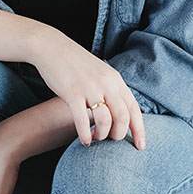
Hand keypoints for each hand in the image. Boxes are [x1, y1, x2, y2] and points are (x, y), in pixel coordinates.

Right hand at [32, 32, 146, 149]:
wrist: (52, 47)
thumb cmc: (75, 64)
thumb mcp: (100, 73)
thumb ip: (111, 90)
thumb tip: (121, 114)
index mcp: (115, 79)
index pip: (134, 108)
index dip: (139, 130)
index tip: (141, 146)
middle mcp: (106, 83)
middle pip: (123, 117)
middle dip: (118, 135)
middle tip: (109, 139)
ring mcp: (89, 87)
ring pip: (105, 120)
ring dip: (102, 135)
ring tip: (95, 138)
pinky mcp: (72, 92)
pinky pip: (83, 119)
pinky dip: (85, 134)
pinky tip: (84, 141)